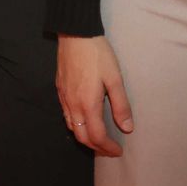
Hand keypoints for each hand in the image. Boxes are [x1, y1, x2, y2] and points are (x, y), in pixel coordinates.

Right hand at [57, 34, 132, 156]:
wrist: (75, 34)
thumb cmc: (98, 55)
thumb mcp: (115, 79)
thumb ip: (121, 105)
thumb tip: (127, 128)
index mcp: (88, 104)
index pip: (97, 136)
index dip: (107, 147)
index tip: (118, 151)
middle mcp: (73, 105)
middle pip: (82, 136)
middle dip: (96, 147)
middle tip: (109, 150)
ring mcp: (64, 98)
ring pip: (72, 127)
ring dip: (85, 138)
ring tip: (98, 139)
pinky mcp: (59, 89)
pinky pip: (66, 115)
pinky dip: (76, 125)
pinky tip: (84, 120)